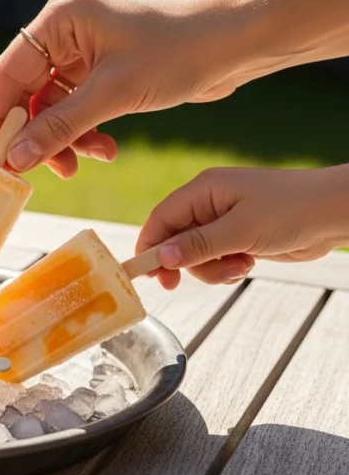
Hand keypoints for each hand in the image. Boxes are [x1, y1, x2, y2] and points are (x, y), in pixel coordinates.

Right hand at [0, 0, 268, 178]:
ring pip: (53, 105)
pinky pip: (77, 106)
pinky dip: (85, 131)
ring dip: (65, 138)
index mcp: (60, 17)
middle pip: (28, 92)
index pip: (8, 72)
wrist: (240, 42)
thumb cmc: (179, 51)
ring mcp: (85, 48)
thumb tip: (14, 159)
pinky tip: (104, 149)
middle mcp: (66, 28)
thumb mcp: (112, 95)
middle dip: (36, 134)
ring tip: (85, 163)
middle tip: (38, 172)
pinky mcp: (104, 67)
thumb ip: (57, 129)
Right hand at [136, 165, 348, 289]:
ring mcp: (225, 220)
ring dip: (210, 268)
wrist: (336, 213)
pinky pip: (216, 257)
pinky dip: (225, 267)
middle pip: (175, 239)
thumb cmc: (291, 210)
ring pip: (196, 253)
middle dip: (184, 262)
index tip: (144, 274)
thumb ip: (198, 245)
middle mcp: (210, 203)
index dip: (149, 246)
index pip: (161, 218)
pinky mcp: (239, 235)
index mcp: (204, 190)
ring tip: (239, 267)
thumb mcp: (240, 231)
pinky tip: (246, 265)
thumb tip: (161, 258)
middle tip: (179, 285)